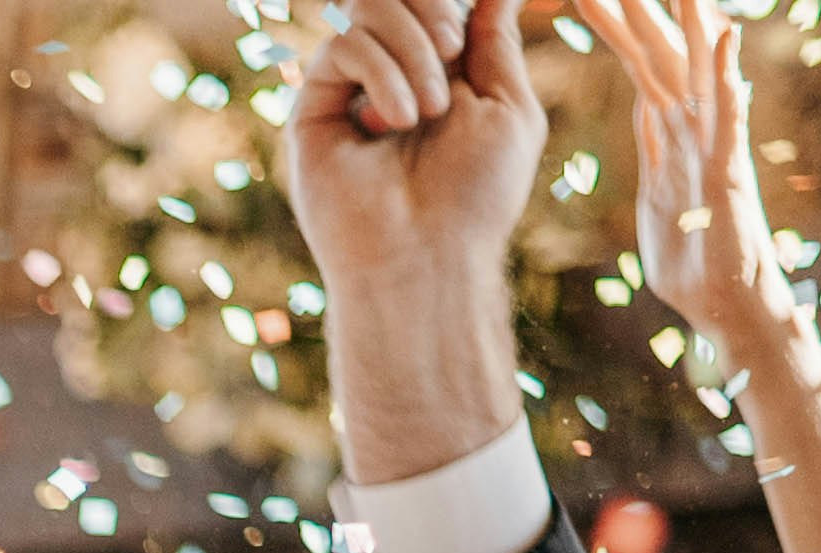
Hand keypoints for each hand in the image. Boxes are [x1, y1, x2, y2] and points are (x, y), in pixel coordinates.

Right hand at [283, 0, 549, 483]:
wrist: (428, 258)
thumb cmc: (476, 196)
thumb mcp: (507, 104)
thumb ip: (495, 38)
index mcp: (437, 71)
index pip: (433, 3)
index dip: (448, 4)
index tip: (465, 35)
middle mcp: (389, 76)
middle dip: (434, 10)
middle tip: (452, 52)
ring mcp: (348, 92)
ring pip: (368, 9)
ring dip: (412, 45)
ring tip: (431, 107)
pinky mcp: (312, 111)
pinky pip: (341, 46)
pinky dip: (381, 72)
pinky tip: (397, 120)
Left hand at [569, 0, 795, 361]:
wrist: (726, 307)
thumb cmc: (693, 261)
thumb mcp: (659, 196)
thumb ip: (656, 151)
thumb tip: (648, 115)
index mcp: (670, 132)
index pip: (640, 63)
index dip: (618, 23)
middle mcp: (694, 127)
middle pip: (661, 52)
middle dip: (639, 8)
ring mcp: (713, 145)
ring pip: (692, 69)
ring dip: (683, 19)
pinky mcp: (726, 171)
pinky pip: (728, 114)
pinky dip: (724, 76)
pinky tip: (724, 37)